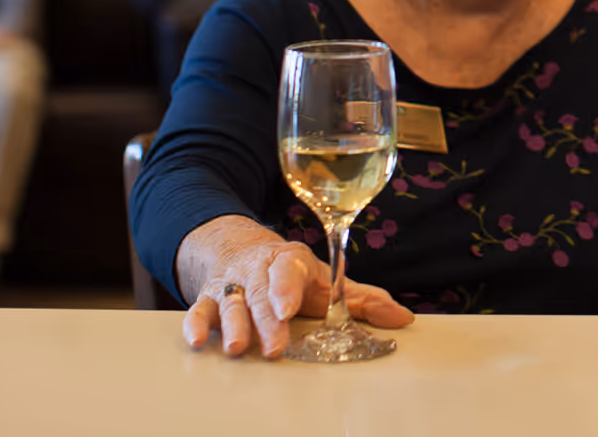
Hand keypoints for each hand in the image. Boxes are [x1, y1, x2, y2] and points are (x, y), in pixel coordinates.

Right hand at [179, 218, 412, 357]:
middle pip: (261, 294)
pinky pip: (198, 309)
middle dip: (267, 320)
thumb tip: (403, 318)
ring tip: (236, 348)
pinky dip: (195, 323)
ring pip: (230, 303)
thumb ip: (362, 301)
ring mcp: (231, 284)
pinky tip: (196, 340)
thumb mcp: (325, 283)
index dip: (287, 288)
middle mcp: (258, 270)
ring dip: (232, 325)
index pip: (288, 271)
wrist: (242, 250)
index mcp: (290, 262)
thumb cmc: (292, 275)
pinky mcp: (207, 299)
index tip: (289, 307)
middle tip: (273, 347)